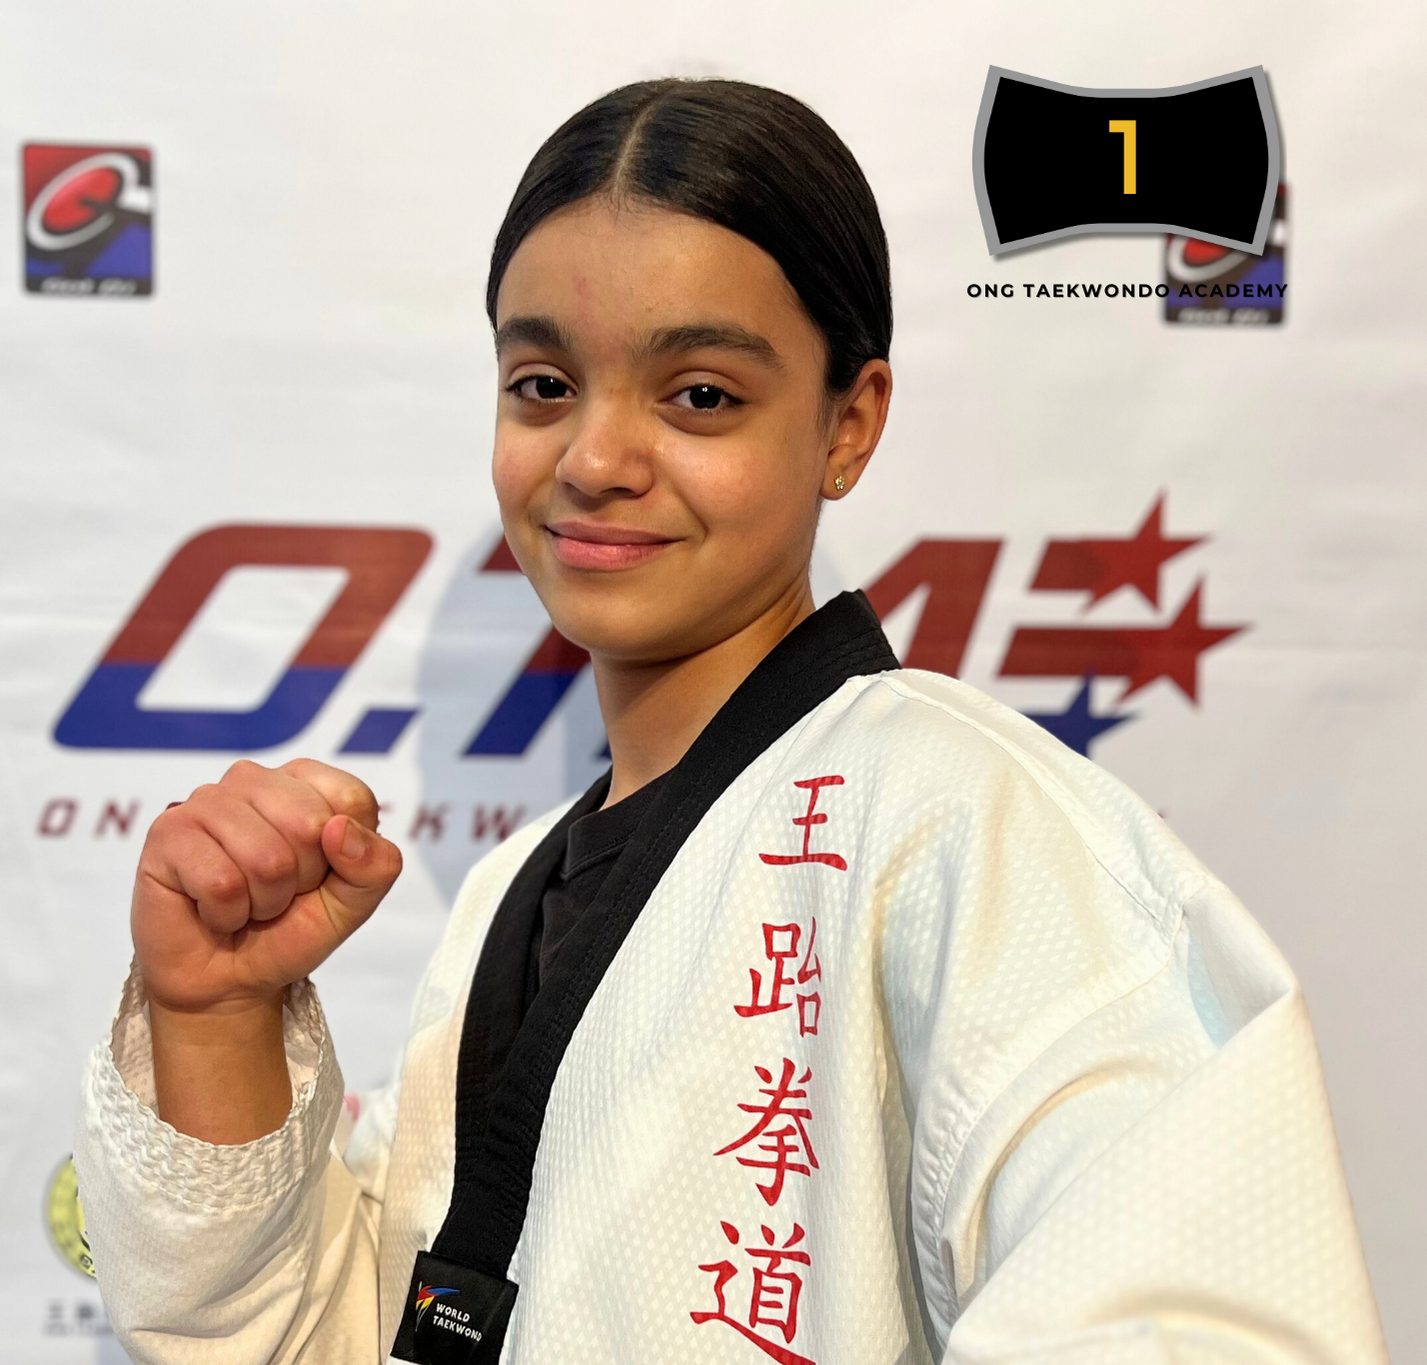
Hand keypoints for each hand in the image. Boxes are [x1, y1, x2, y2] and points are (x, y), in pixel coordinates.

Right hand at [132, 758, 402, 1014]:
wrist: (230, 981)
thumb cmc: (291, 929)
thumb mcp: (354, 902)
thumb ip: (375, 864)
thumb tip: (339, 829)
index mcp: (305, 782)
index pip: (352, 799)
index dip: (345, 856)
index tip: (320, 875)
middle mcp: (253, 780)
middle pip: (310, 825)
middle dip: (300, 880)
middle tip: (277, 894)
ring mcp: (206, 802)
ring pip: (265, 857)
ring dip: (263, 901)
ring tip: (245, 903)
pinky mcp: (167, 833)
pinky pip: (220, 882)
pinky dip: (226, 913)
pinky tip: (213, 910)